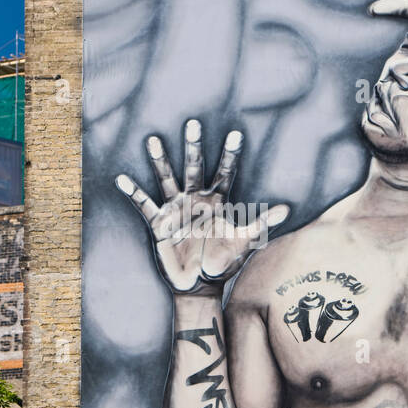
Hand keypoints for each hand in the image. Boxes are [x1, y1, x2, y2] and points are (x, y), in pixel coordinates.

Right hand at [116, 120, 289, 295]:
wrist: (199, 284)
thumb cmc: (223, 261)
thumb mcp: (244, 242)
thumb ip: (261, 224)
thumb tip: (285, 210)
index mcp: (217, 202)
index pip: (225, 173)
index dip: (230, 155)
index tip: (236, 134)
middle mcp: (195, 200)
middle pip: (194, 168)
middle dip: (193, 147)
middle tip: (193, 123)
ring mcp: (176, 209)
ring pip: (167, 179)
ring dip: (160, 161)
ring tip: (152, 140)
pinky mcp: (159, 223)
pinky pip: (145, 205)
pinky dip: (134, 193)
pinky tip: (122, 179)